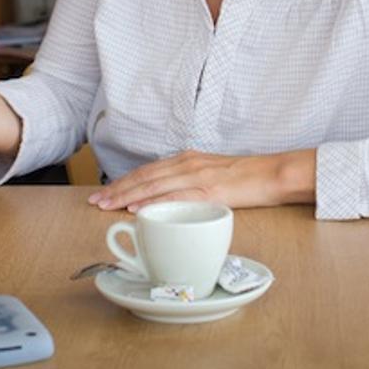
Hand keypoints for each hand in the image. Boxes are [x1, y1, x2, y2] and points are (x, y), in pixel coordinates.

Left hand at [88, 149, 315, 211]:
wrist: (273, 173)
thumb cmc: (247, 177)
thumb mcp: (212, 174)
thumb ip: (190, 182)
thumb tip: (169, 200)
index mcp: (187, 160)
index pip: (148, 171)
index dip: (124, 182)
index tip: (104, 193)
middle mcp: (188, 164)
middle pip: (144, 177)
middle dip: (117, 190)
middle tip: (95, 201)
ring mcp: (198, 177)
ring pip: (154, 185)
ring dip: (127, 196)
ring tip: (107, 206)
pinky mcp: (209, 192)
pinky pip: (175, 196)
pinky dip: (153, 202)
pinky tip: (138, 208)